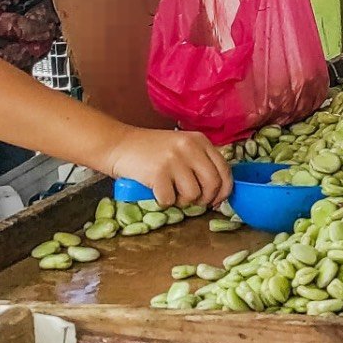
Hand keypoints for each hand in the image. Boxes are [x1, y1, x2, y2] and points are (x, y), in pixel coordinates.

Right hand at [105, 126, 232, 206]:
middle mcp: (190, 147)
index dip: (223, 191)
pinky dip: (163, 201)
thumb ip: (199, 162)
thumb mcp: (181, 147)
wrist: (118, 144)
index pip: (225, 170)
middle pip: (213, 184)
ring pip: (193, 195)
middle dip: (204, 199)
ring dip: (181, 201)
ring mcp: (174, 159)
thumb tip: (218, 191)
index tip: (215, 201)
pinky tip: (155, 190)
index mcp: (199, 140)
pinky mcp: (158, 173)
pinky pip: (170, 201)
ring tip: (169, 191)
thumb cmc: (150, 151)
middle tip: (191, 201)